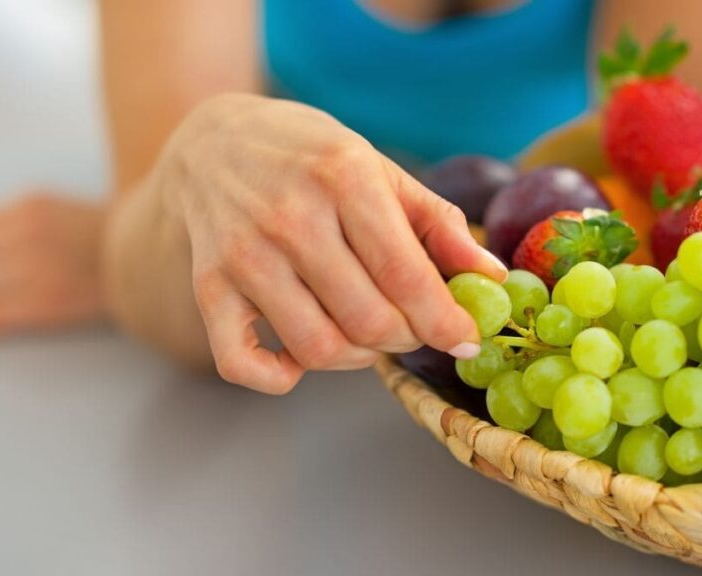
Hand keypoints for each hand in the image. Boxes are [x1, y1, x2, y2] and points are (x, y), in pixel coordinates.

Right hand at [158, 94, 506, 392]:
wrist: (215, 141)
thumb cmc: (310, 156)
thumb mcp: (379, 169)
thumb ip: (438, 225)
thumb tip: (493, 278)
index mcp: (344, 178)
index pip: (406, 276)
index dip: (445, 322)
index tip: (466, 340)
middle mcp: (290, 217)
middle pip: (368, 321)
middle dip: (406, 338)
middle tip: (410, 326)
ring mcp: (244, 255)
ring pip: (317, 348)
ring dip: (357, 358)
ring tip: (365, 333)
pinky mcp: (208, 285)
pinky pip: (241, 362)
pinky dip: (279, 377)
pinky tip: (299, 358)